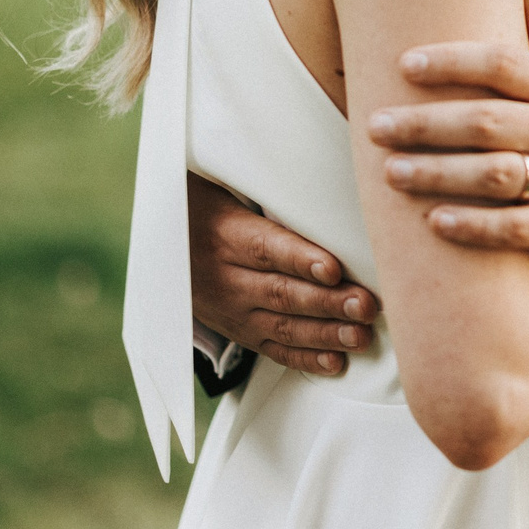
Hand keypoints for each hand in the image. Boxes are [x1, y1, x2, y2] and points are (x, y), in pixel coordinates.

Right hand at [187, 173, 381, 374]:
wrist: (162, 245)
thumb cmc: (209, 205)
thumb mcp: (224, 186)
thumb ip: (267, 187)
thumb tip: (319, 166)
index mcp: (225, 234)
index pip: (266, 248)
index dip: (301, 260)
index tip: (334, 268)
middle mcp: (225, 277)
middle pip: (281, 292)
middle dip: (327, 302)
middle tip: (365, 305)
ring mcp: (231, 309)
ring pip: (281, 326)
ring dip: (324, 334)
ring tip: (360, 335)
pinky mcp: (238, 331)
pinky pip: (272, 349)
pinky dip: (304, 359)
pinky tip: (334, 362)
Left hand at [372, 0, 528, 287]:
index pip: (506, 64)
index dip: (454, 61)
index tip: (405, 63)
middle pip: (489, 121)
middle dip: (426, 123)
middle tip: (375, 125)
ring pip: (496, 174)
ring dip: (438, 173)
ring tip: (391, 172)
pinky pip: (516, 227)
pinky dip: (473, 225)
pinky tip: (433, 222)